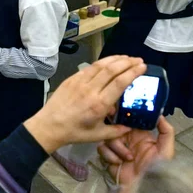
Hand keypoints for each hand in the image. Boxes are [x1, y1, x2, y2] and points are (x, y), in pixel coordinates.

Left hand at [24, 56, 145, 153]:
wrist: (49, 125)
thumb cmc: (74, 132)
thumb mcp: (98, 135)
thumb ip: (116, 131)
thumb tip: (130, 126)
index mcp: (99, 104)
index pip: (120, 82)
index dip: (133, 72)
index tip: (143, 66)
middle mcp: (91, 90)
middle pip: (112, 69)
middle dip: (127, 62)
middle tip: (139, 60)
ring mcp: (80, 82)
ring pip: (100, 65)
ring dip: (115, 59)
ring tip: (127, 57)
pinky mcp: (71, 79)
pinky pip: (89, 67)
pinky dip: (101, 62)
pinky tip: (108, 62)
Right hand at [97, 116, 174, 187]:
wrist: (145, 189)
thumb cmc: (158, 169)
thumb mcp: (166, 149)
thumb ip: (166, 130)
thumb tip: (159, 113)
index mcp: (140, 134)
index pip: (130, 119)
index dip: (125, 115)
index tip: (122, 112)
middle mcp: (128, 139)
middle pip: (115, 126)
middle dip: (117, 130)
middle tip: (121, 134)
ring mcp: (117, 148)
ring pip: (108, 137)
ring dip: (117, 147)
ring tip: (128, 158)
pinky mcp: (108, 157)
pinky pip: (102, 148)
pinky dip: (109, 155)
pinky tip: (118, 163)